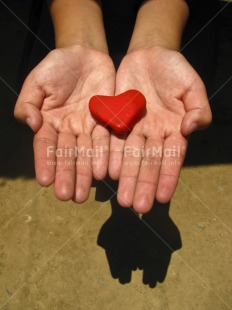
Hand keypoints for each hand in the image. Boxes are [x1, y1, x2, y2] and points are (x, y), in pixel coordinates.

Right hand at [14, 45, 114, 201]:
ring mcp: (88, 126)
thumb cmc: (57, 66)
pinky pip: (106, 140)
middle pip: (68, 155)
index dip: (45, 163)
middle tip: (68, 197)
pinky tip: (104, 172)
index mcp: (49, 122)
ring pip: (87, 153)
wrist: (84, 54)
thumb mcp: (37, 81)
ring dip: (85, 173)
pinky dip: (105, 156)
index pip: (46, 146)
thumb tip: (31, 125)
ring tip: (84, 193)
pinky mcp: (107, 120)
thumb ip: (29, 103)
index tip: (45, 181)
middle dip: (67, 176)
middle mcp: (69, 129)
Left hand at [109, 47, 211, 212]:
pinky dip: (111, 156)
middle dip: (143, 184)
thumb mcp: (192, 86)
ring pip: (129, 157)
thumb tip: (190, 129)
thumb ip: (197, 108)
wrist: (149, 54)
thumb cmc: (175, 70)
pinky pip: (113, 140)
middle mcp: (154, 134)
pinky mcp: (117, 119)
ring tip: (122, 200)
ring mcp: (134, 128)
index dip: (167, 177)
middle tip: (136, 206)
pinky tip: (108, 173)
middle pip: (148, 163)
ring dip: (126, 178)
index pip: (171, 158)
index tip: (162, 198)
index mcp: (174, 129)